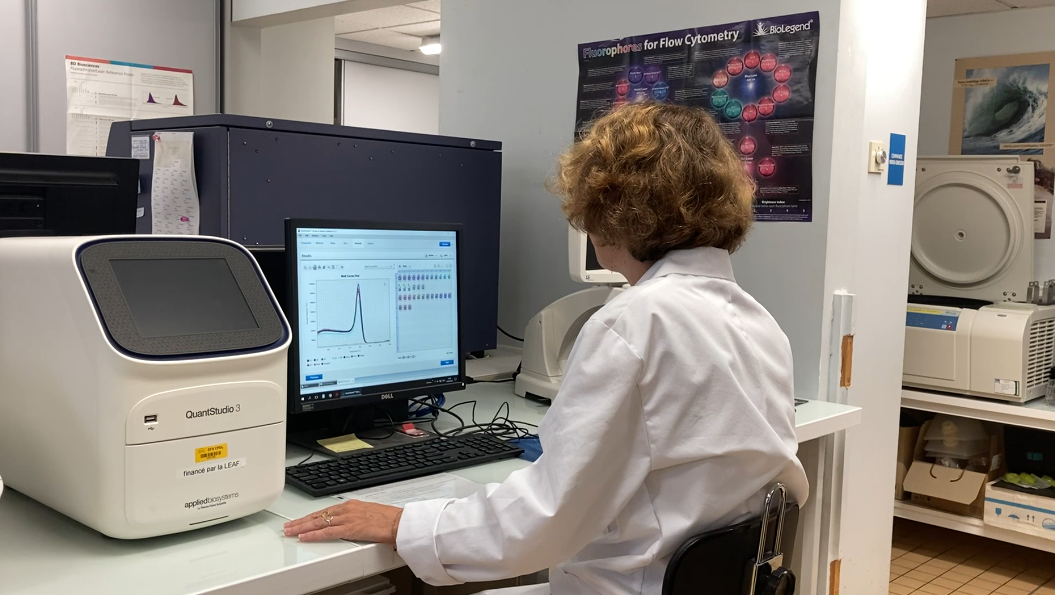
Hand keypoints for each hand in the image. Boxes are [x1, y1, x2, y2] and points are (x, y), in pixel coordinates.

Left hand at [284, 500, 402, 543]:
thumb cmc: (389, 519)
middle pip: (318, 515)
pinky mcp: (350, 529)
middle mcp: (347, 509)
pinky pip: (327, 532)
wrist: (399, 522)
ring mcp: (347, 519)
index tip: (301, 520)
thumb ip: (357, 517)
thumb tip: (350, 524)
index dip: (311, 516)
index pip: (325, 511)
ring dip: (302, 527)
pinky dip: (314, 535)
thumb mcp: (369, 514)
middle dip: (302, 521)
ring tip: (290, 531)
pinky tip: (303, 537)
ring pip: (319, 523)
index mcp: (351, 505)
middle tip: (288, 525)